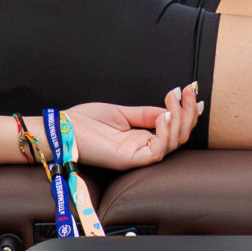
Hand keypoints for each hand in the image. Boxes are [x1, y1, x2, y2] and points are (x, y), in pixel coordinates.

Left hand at [62, 87, 202, 170]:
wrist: (61, 128)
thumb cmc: (85, 122)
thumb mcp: (121, 113)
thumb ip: (145, 113)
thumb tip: (170, 109)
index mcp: (140, 139)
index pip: (173, 129)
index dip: (186, 112)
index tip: (190, 91)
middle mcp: (141, 149)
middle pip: (178, 137)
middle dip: (187, 113)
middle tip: (188, 93)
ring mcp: (135, 156)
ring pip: (172, 145)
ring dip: (179, 121)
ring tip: (175, 102)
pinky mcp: (127, 160)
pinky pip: (156, 152)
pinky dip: (165, 134)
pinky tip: (164, 116)